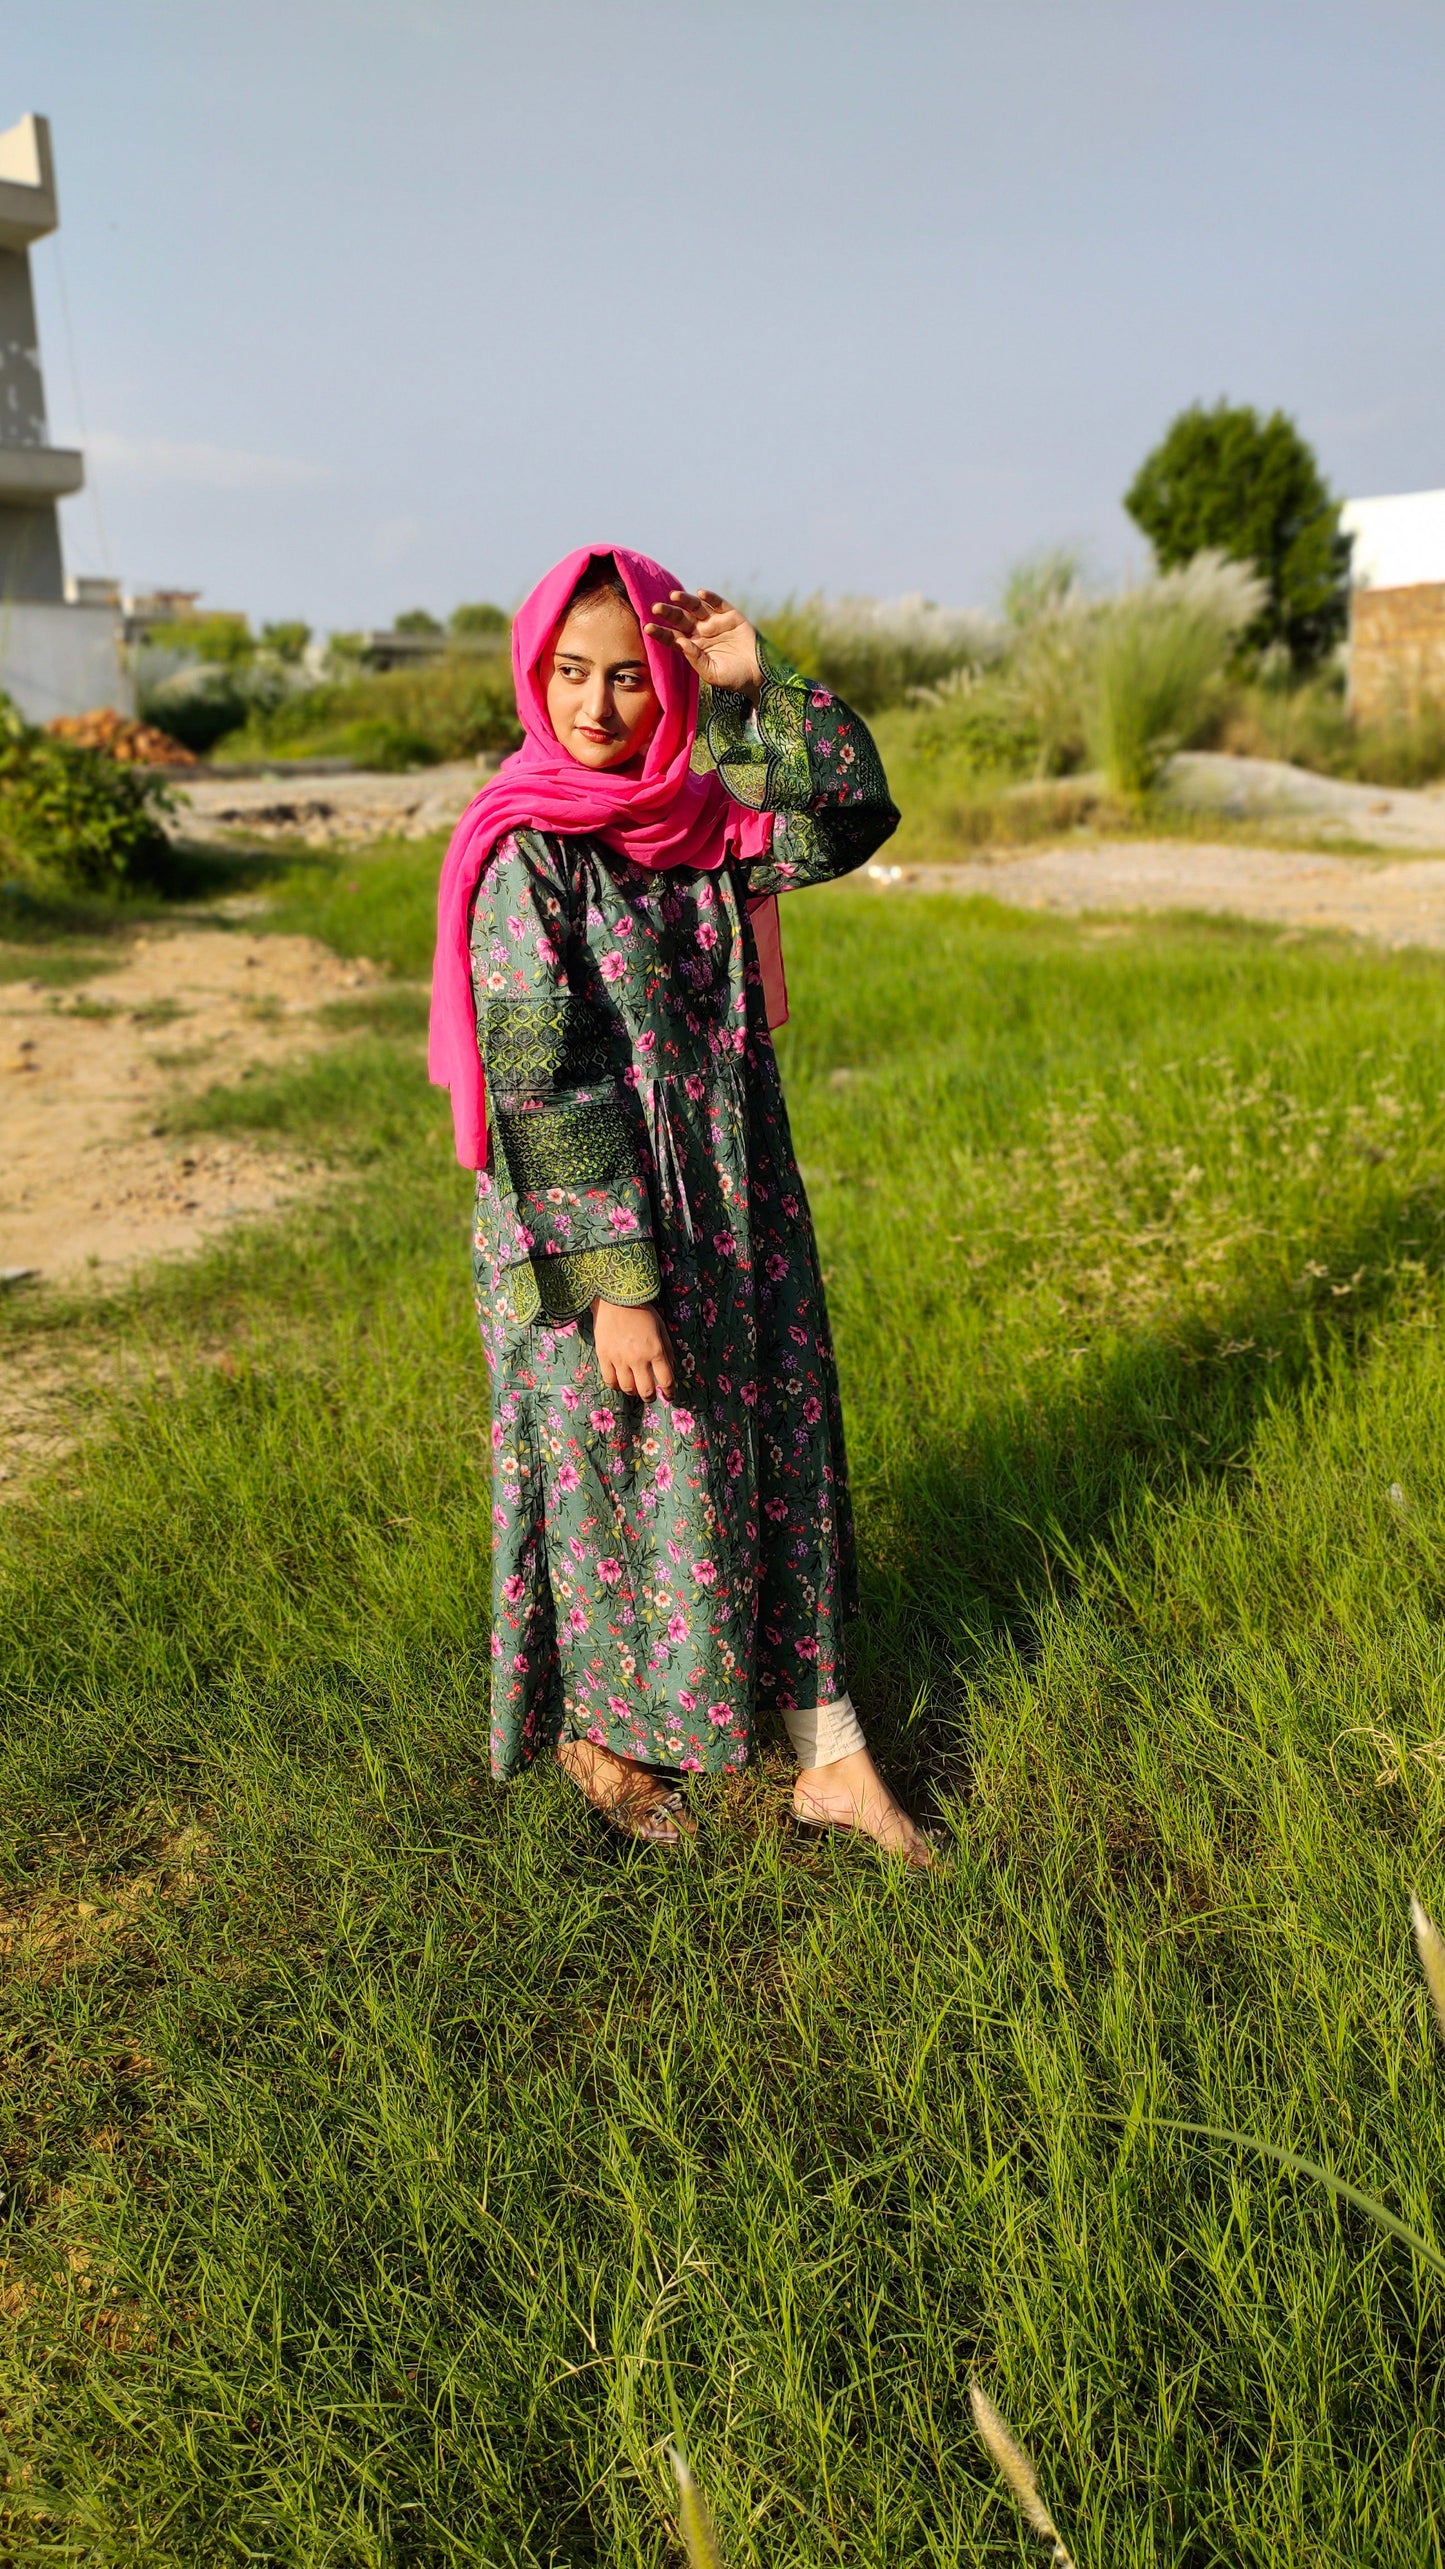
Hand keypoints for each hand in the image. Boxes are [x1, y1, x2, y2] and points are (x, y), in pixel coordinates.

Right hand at [592, 1298, 675, 1400]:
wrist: (616, 1299)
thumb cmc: (642, 1312)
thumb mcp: (661, 1328)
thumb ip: (667, 1350)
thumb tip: (670, 1369)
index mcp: (655, 1350)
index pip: (666, 1380)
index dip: (670, 1392)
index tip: (670, 1396)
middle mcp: (638, 1358)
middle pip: (645, 1390)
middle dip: (650, 1397)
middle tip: (651, 1396)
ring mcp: (619, 1359)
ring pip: (627, 1388)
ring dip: (633, 1392)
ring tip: (635, 1388)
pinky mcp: (603, 1356)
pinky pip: (609, 1380)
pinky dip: (616, 1385)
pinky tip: (620, 1382)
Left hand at [643, 590, 761, 697]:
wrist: (760, 675)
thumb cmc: (734, 678)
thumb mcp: (712, 673)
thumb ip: (696, 659)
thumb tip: (680, 642)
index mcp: (693, 647)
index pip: (672, 637)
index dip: (660, 632)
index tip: (647, 627)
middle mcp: (702, 632)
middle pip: (681, 619)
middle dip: (669, 613)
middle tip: (656, 608)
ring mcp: (716, 622)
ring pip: (697, 608)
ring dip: (685, 600)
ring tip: (674, 596)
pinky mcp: (732, 616)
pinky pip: (719, 603)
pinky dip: (711, 597)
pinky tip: (701, 593)